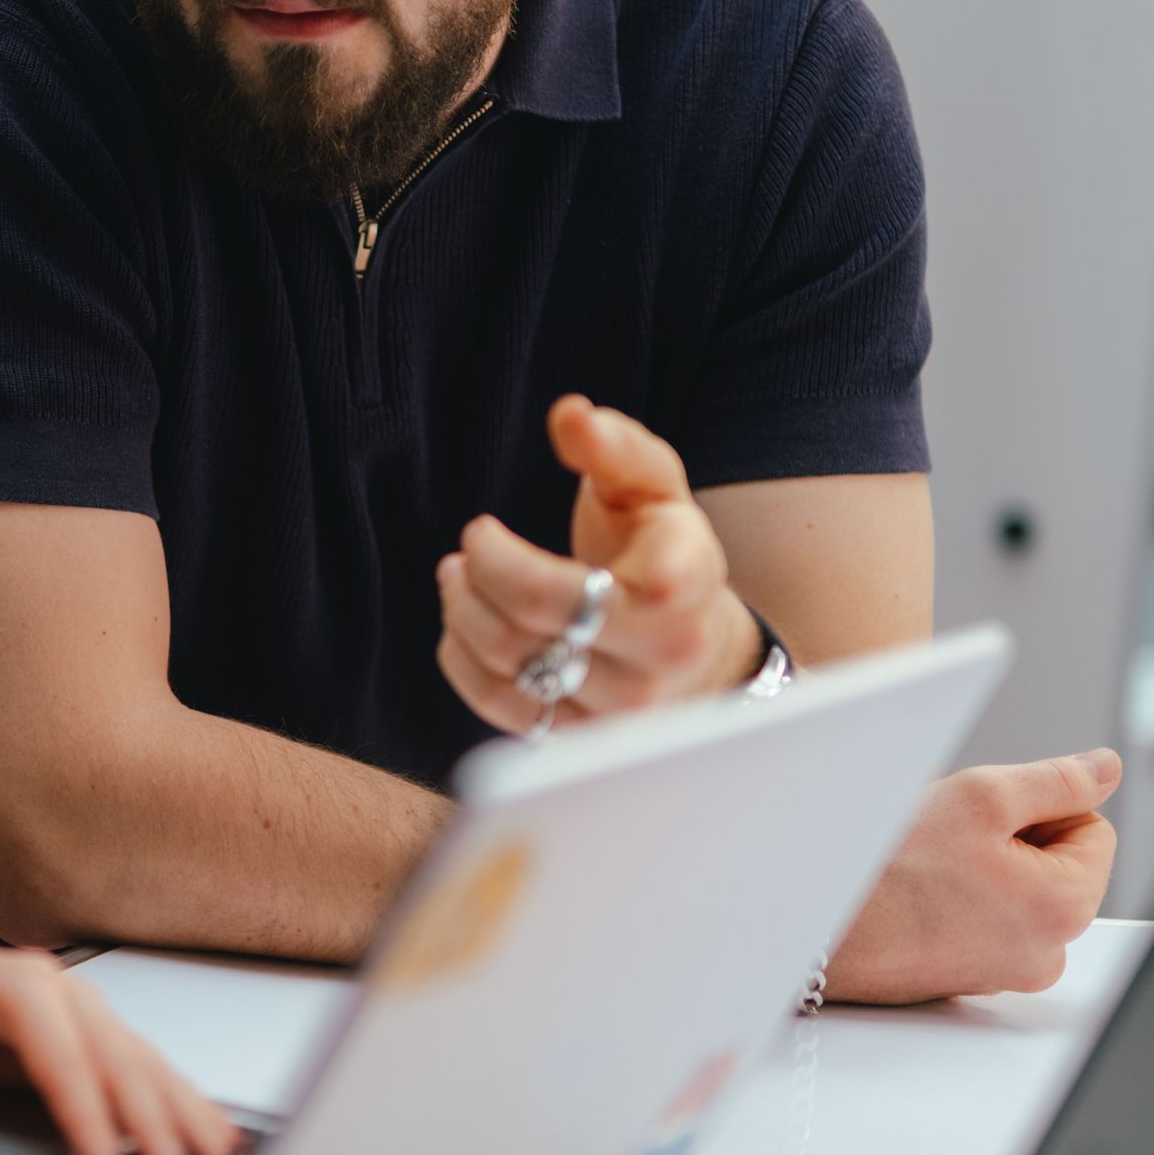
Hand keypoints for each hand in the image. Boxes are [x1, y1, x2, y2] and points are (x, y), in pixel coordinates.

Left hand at [0, 936, 242, 1154]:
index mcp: (19, 983)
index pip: (65, 1056)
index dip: (90, 1114)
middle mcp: (66, 994)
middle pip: (121, 1062)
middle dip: (155, 1126)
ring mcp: (87, 1015)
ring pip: (150, 1067)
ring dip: (188, 1118)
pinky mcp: (95, 1040)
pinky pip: (151, 1073)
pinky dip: (187, 1106)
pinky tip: (218, 1137)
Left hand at [437, 397, 757, 735]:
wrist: (697, 647)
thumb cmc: (664, 551)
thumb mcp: (654, 487)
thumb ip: (617, 446)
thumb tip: (570, 414)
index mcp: (684, 582)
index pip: (582, 584)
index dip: (505, 559)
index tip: (481, 528)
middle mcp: (662, 655)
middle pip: (535, 619)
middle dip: (478, 577)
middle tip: (464, 550)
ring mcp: (625, 709)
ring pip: (514, 667)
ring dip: (463, 616)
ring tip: (456, 581)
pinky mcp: (587, 739)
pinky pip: (503, 709)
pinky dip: (464, 665)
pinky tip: (459, 628)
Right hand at [824, 752, 1121, 1004]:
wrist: (814, 928)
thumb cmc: (889, 869)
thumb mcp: (983, 797)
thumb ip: (1059, 779)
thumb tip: (1106, 770)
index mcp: (1067, 908)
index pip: (1093, 827)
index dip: (1038, 809)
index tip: (985, 820)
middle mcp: (1047, 952)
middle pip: (1056, 861)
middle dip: (1011, 840)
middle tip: (952, 842)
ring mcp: (1007, 972)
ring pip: (1018, 887)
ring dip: (982, 867)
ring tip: (931, 868)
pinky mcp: (970, 978)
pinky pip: (985, 917)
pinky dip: (958, 898)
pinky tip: (919, 893)